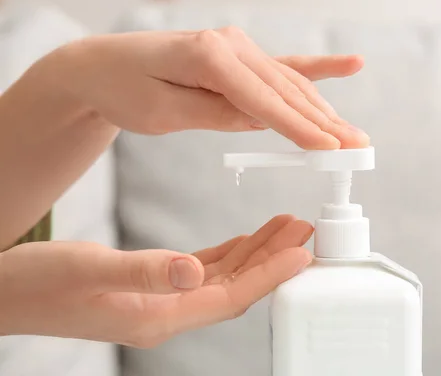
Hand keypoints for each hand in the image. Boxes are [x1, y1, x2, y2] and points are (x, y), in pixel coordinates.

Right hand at [0, 215, 311, 347]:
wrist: (8, 294)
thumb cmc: (39, 285)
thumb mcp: (88, 271)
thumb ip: (143, 271)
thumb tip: (193, 272)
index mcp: (158, 317)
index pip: (231, 297)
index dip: (270, 275)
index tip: (303, 253)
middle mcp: (167, 314)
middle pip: (237, 288)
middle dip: (274, 260)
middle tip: (306, 231)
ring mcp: (161, 303)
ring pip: (224, 279)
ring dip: (256, 253)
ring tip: (286, 227)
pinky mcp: (153, 289)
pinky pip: (203, 273)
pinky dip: (229, 255)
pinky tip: (245, 241)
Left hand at [43, 27, 369, 149]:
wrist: (106, 65)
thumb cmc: (126, 88)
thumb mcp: (163, 112)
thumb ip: (215, 114)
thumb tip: (261, 122)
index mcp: (208, 55)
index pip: (262, 100)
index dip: (297, 128)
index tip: (329, 150)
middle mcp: (229, 44)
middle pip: (285, 90)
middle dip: (323, 123)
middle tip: (358, 146)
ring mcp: (238, 46)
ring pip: (289, 83)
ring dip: (322, 110)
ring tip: (353, 134)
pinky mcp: (239, 55)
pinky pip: (283, 67)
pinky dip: (317, 70)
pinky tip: (350, 65)